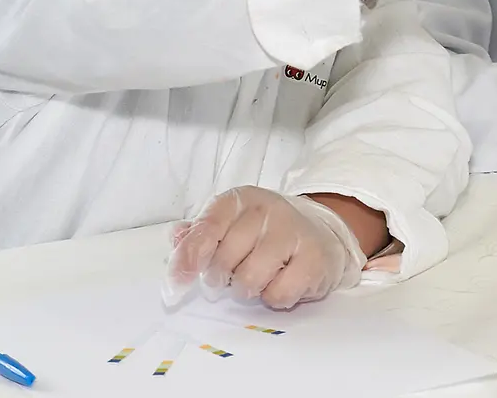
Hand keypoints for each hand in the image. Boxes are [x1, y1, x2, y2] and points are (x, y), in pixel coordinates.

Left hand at [163, 187, 363, 309]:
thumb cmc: (264, 234)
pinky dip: (274, 297)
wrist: (320, 235)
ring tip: (258, 277)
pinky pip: (277, 294)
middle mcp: (268, 209)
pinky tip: (281, 281)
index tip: (176, 285)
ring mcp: (294, 232)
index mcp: (240, 200)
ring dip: (247, 289)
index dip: (187, 258)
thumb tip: (176, 238)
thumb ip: (198, 234)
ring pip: (249, 281)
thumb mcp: (229, 225)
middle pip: (224, 261)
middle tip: (233, 273)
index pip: (207, 228)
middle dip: (221, 278)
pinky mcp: (315, 258)